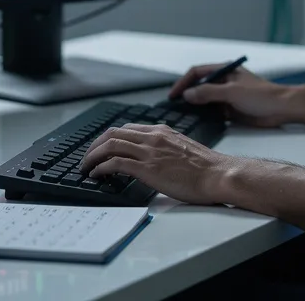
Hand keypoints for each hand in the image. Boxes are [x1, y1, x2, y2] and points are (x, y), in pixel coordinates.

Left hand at [81, 124, 236, 204]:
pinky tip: (96, 175)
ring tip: (85, 167)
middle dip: (95, 145)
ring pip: (110, 145)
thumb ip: (166, 148)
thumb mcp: (183, 148)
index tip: (101, 147)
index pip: (127, 128)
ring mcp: (149, 152)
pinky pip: (115, 163)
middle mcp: (152, 137)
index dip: (109, 138)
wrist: (218, 174)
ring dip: (92, 156)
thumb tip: (154, 158)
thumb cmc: (206, 167)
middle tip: (87, 157)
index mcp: (161, 131)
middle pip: (113, 133)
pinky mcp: (147, 168)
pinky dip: (100, 168)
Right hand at [168, 63, 295, 127]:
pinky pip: (212, 112)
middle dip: (187, 96)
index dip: (183, 83)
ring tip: (182, 117)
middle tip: (174, 108)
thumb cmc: (261, 95)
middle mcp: (224, 82)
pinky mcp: (230, 110)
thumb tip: (188, 95)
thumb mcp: (232, 92)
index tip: (173, 95)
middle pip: (199, 87)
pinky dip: (204, 116)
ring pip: (205, 101)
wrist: (282, 109)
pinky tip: (197, 123)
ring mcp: (227, 96)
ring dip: (194, 107)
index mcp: (224, 71)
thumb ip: (208, 92)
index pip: (197, 73)